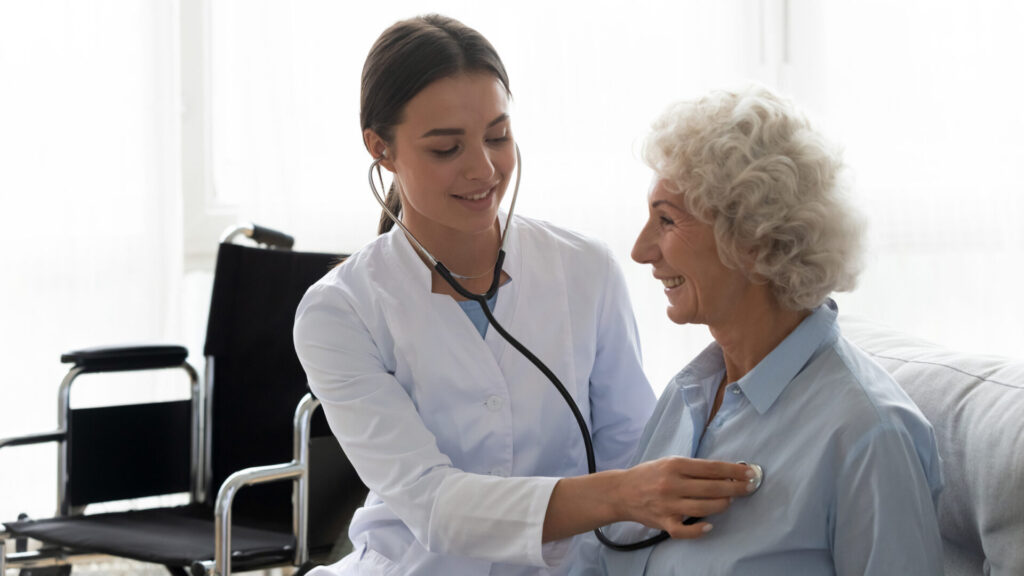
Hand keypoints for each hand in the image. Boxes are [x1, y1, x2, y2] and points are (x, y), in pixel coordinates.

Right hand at [612, 457, 754, 537]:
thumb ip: (693, 468)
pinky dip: (699, 530)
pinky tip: (709, 525)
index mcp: (675, 465)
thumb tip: (724, 473)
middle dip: (736, 488)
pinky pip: (685, 530)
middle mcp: (672, 484)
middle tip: (750, 487)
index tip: (750, 472)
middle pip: (713, 488)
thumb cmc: (649, 475)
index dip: (734, 471)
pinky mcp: (663, 522)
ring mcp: (668, 504)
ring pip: (705, 507)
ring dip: (722, 505)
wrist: (621, 491)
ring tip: (730, 501)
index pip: (712, 468)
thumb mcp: (669, 462)